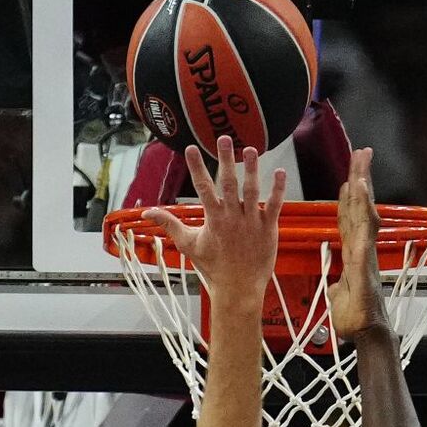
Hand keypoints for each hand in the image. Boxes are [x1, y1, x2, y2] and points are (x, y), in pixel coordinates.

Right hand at [143, 135, 285, 305]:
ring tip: (250, 149)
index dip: (196, 167)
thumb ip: (169, 224)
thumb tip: (146, 213)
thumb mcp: (188, 244)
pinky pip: (275, 206)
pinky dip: (278, 189)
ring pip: (252, 191)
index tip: (190, 148)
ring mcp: (251, 222)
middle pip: (228, 184)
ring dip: (251, 170)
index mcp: (213, 219)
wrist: (238, 289)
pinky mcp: (268, 229)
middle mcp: (232, 218)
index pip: (202, 188)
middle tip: (224, 138)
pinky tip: (280, 172)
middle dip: (225, 160)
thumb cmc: (213, 267)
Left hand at [328, 148, 387, 339]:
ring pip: (363, 212)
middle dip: (360, 179)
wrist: (366, 333)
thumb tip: (336, 286)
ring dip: (363, 186)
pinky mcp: (365, 260)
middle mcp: (362, 247)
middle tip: (361, 152)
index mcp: (354, 253)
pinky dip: (362, 208)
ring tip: (361, 161)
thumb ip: (338, 287)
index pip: (350, 218)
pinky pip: (362, 228)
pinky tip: (360, 189)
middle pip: (359, 207)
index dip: (351, 197)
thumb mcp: (339, 298)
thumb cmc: (355, 318)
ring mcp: (365, 252)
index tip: (351, 175)